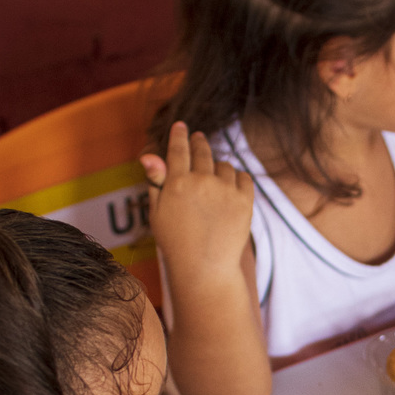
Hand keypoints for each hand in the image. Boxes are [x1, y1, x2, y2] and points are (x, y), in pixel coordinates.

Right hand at [141, 122, 253, 279]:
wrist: (205, 268)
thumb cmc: (176, 242)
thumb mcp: (158, 212)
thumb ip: (156, 182)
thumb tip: (149, 154)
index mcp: (177, 183)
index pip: (178, 149)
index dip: (179, 135)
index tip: (181, 126)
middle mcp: (202, 182)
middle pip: (203, 151)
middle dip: (199, 142)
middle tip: (198, 138)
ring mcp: (226, 190)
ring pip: (224, 165)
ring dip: (218, 168)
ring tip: (213, 179)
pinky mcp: (245, 201)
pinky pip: (243, 177)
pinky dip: (237, 179)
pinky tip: (230, 187)